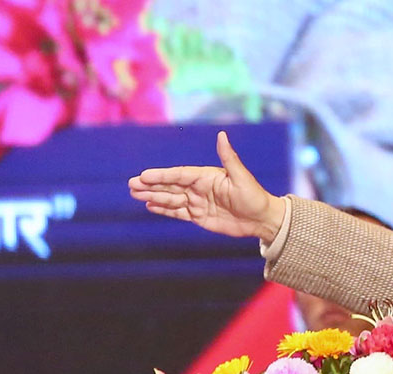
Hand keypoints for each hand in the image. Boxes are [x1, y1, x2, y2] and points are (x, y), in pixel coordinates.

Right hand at [128, 131, 284, 241]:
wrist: (262, 220)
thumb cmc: (254, 196)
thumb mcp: (241, 177)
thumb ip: (228, 157)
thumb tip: (222, 135)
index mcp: (206, 176)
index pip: (179, 175)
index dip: (162, 175)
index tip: (144, 175)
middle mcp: (199, 187)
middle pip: (171, 186)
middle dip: (151, 185)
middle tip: (131, 185)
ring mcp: (198, 202)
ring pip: (171, 199)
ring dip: (153, 196)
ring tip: (135, 194)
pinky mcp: (199, 216)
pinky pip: (178, 212)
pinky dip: (164, 209)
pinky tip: (150, 206)